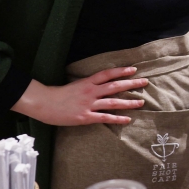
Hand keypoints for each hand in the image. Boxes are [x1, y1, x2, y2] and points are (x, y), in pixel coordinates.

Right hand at [10, 66, 147, 126]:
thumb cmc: (57, 95)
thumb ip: (86, 85)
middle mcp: (90, 91)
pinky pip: (105, 118)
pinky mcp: (86, 117)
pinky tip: (127, 119)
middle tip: (144, 82)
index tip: (133, 69)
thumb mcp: (73, 85)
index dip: (121, 71)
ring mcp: (89, 104)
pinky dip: (117, 119)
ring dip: (129, 102)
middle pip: (115, 86)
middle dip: (131, 83)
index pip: (107, 74)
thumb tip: (98, 85)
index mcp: (87, 82)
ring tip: (141, 102)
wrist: (44, 103)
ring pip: (113, 102)